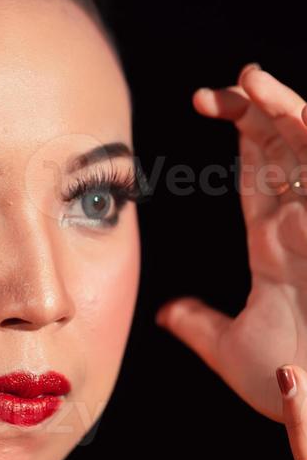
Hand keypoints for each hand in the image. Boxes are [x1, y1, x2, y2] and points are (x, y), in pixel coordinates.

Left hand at [155, 63, 306, 422]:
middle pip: (282, 146)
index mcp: (278, 242)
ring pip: (306, 142)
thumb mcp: (233, 348)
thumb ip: (200, 325)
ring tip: (247, 77)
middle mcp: (303, 221)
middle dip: (253, 109)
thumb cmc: (292, 382)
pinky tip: (278, 101)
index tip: (205, 103)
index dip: (241, 131)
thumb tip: (167, 315)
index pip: (260, 170)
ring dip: (280, 105)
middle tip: (213, 92)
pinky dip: (303, 124)